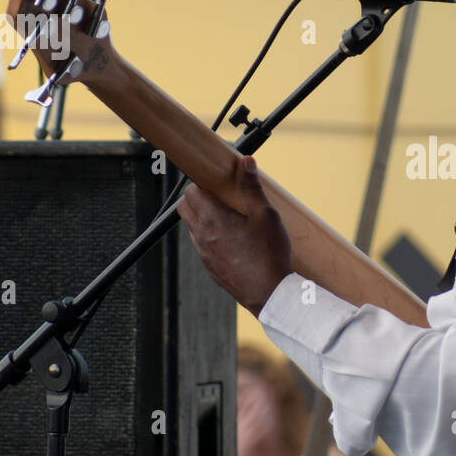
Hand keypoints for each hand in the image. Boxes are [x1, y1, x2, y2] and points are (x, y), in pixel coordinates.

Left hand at [178, 155, 293, 317]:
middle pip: (184, 207)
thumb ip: (252, 187)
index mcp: (212, 219)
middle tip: (220, 197)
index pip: (191, 191)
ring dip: (203, 218)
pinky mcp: (211, 269)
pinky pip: (202, 246)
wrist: (270, 294)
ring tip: (229, 218)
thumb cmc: (269, 254)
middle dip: (197, 197)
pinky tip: (233, 241)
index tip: (217, 181)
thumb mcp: (266, 215)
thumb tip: (245, 161)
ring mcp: (205, 254)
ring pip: (192, 228)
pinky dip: (210, 237)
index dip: (202, 182)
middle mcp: (202, 236)